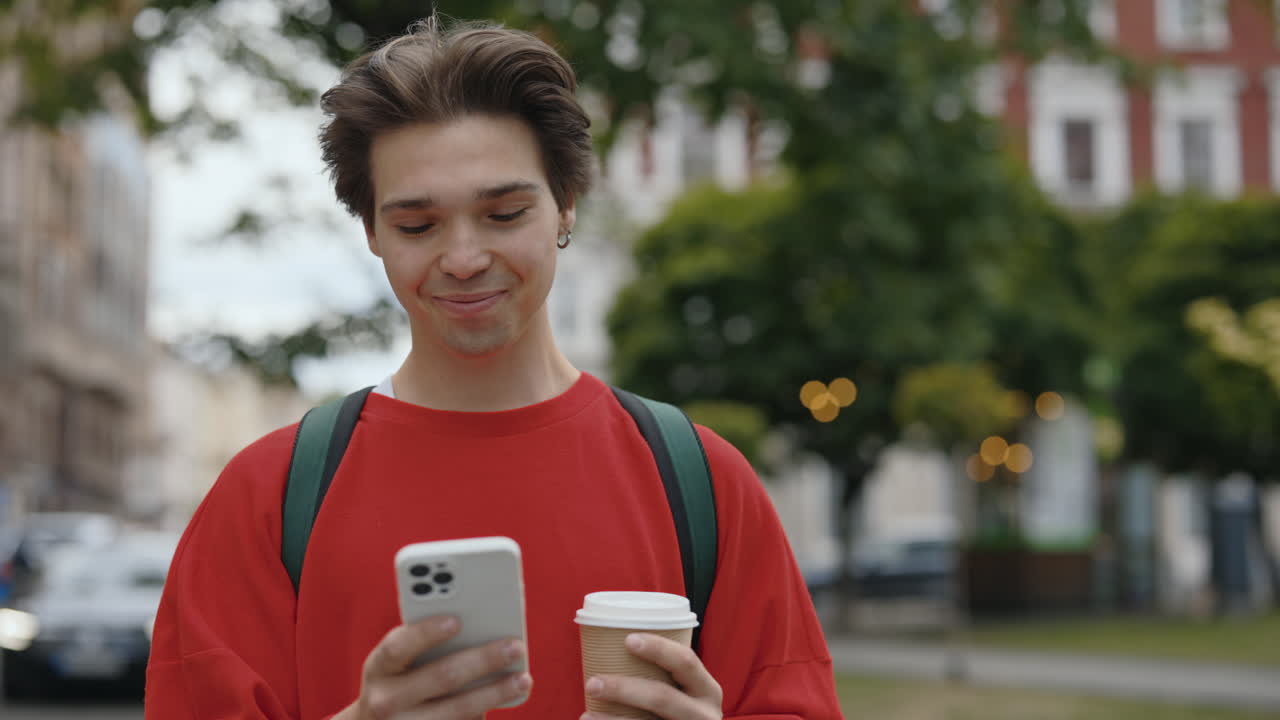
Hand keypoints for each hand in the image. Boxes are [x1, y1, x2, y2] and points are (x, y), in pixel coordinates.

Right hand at [334, 615, 531, 719]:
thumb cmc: (401, 679)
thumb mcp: (400, 661)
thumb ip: (427, 643)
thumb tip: (481, 624)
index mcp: (379, 668)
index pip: (398, 647)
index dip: (426, 633)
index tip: (457, 621)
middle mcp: (386, 701)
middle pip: (441, 677)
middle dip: (483, 660)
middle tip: (516, 646)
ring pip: (458, 710)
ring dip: (495, 692)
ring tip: (523, 679)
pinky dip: (487, 712)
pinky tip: (509, 698)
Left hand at [581, 633, 722, 719]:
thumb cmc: (681, 710)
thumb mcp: (686, 692)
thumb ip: (665, 675)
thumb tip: (613, 643)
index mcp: (707, 690)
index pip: (686, 661)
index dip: (659, 648)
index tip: (628, 639)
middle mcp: (704, 714)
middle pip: (662, 698)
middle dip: (623, 689)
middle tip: (592, 683)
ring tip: (586, 715)